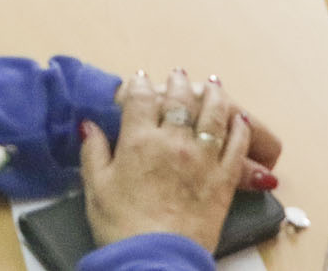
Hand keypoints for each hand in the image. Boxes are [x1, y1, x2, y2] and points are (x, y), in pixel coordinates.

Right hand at [83, 69, 278, 251]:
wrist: (155, 258)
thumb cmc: (121, 225)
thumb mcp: (96, 187)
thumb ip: (93, 152)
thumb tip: (88, 126)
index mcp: (138, 140)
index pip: (141, 98)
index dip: (140, 85)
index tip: (141, 79)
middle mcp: (173, 141)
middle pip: (180, 101)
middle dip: (178, 84)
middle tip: (179, 76)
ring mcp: (203, 159)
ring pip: (213, 116)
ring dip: (214, 97)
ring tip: (213, 86)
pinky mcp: (223, 180)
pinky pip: (236, 147)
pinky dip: (239, 130)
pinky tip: (239, 121)